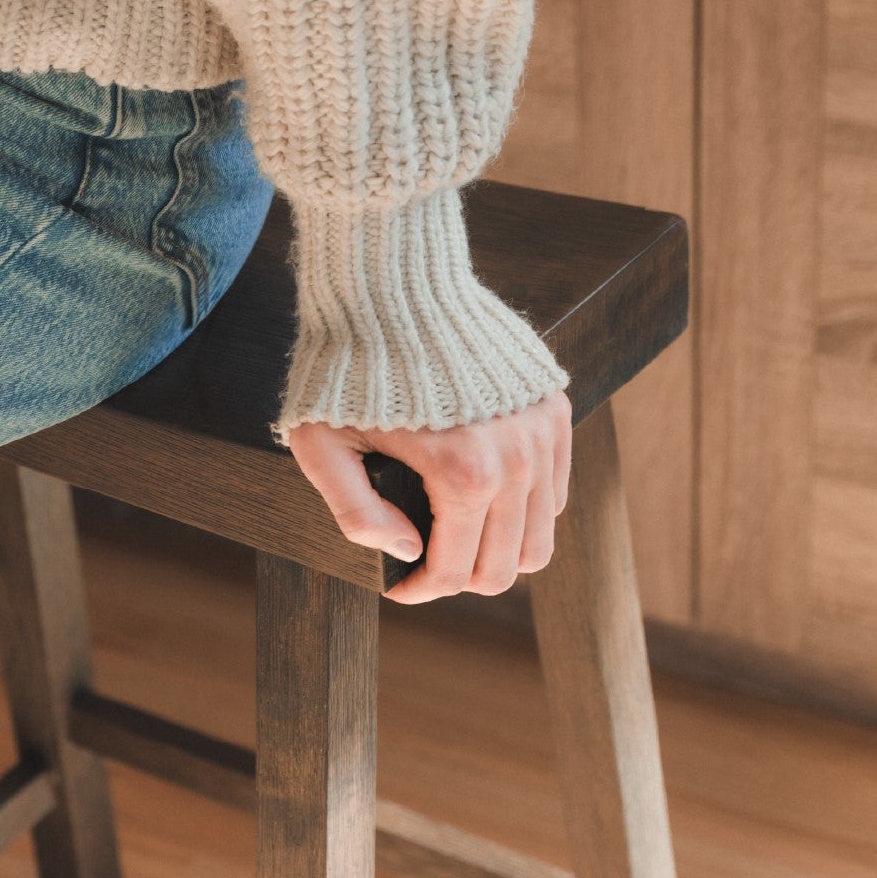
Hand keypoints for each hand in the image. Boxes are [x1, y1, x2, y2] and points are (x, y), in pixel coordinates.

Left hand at [286, 390, 571, 603]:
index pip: (455, 571)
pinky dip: (524, 511)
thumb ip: (356, 514)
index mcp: (461, 474)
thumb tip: (407, 551)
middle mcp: (515, 458)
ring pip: (539, 538)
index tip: (396, 585)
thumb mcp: (322, 448)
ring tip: (453, 538)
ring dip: (495, 551)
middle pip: (504, 567)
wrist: (392, 285)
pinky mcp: (554, 409)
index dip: (420, 591)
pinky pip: (554, 491)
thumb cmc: (347, 367)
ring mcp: (541, 433)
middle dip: (459, 579)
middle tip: (423, 564)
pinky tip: (480, 499)